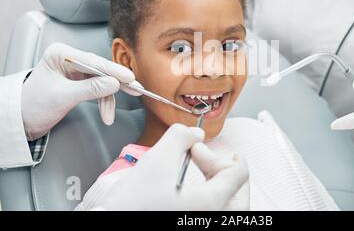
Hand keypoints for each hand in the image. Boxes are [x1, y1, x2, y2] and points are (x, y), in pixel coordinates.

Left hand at [21, 43, 140, 139]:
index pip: (93, 61)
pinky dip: (103, 102)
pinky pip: (98, 89)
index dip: (113, 71)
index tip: (130, 78)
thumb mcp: (63, 97)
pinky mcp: (79, 81)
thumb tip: (114, 84)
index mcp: (60, 54)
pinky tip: (106, 114)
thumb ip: (90, 89)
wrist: (22, 120)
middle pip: (100, 70)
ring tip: (110, 115)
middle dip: (116, 84)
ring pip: (102, 81)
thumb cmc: (33, 106)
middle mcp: (69, 58)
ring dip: (108, 99)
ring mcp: (75, 70)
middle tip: (136, 89)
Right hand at [94, 124, 248, 210]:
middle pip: (239, 192)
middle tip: (208, 159)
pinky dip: (213, 197)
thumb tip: (195, 134)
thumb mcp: (157, 160)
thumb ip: (180, 137)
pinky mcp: (192, 224)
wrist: (112, 220)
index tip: (196, 149)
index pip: (238, 174)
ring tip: (205, 172)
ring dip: (223, 184)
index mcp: (211, 203)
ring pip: (230, 205)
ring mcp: (202, 224)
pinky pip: (215, 212)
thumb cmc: (133, 203)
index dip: (218, 154)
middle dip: (226, 170)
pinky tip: (197, 189)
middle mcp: (212, 218)